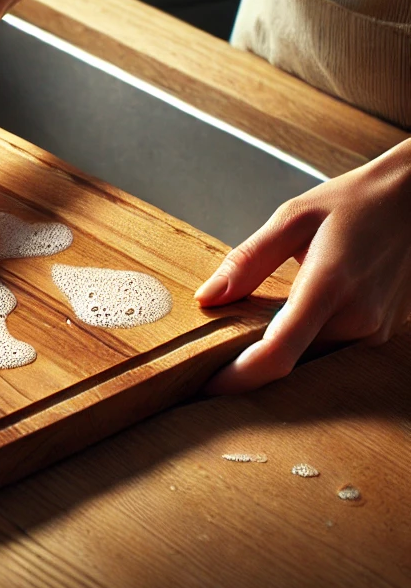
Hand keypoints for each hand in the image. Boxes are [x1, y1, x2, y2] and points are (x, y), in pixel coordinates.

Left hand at [196, 138, 410, 394]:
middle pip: (293, 360)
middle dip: (250, 365)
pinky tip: (280, 326)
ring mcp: (375, 329)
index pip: (280, 351)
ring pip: (312, 357)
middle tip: (209, 362)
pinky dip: (303, 343)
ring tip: (237, 342)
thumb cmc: (354, 201)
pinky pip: (332, 347)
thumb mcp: (293, 217)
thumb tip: (208, 297)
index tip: (207, 386)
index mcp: (330, 285)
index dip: (240, 376)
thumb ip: (249, 260)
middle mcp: (359, 317)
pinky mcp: (381, 331)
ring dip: (277, 354)